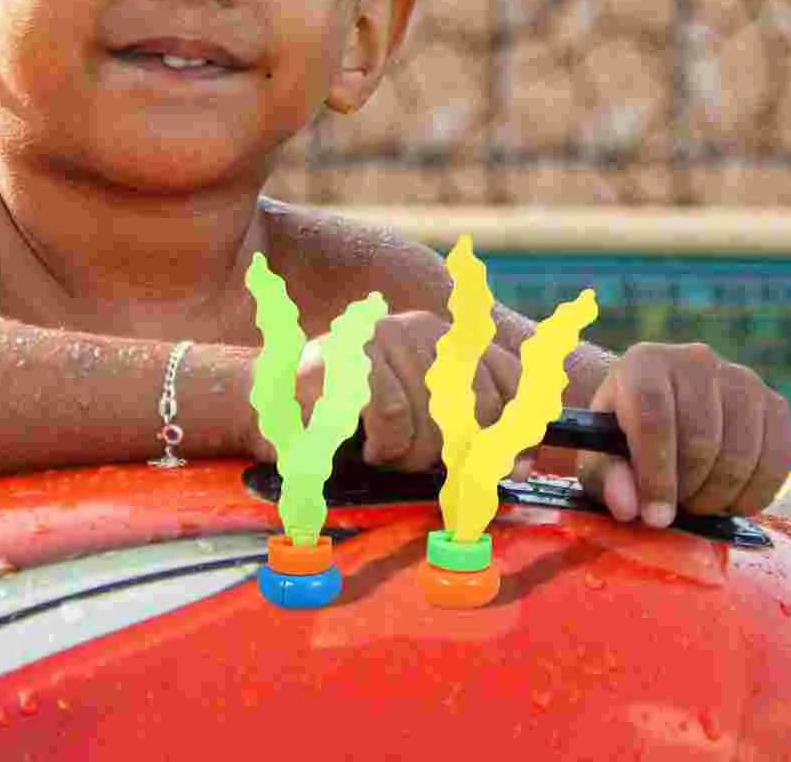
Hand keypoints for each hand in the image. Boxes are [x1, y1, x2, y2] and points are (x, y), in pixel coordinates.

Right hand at [289, 311, 524, 472]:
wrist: (267, 402)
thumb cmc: (350, 420)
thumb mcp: (421, 419)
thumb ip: (471, 428)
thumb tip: (523, 458)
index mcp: (445, 337)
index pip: (511, 375)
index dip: (520, 424)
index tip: (517, 463)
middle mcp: (421, 327)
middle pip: (478, 406)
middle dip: (456, 452)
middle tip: (422, 463)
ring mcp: (383, 338)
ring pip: (437, 419)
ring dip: (413, 456)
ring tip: (385, 451)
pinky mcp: (349, 361)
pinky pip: (394, 421)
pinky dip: (384, 447)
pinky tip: (363, 444)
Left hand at [576, 342, 790, 527]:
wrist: (662, 409)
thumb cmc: (624, 438)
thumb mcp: (601, 458)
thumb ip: (608, 479)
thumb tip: (629, 506)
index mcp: (645, 364)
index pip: (654, 417)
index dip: (656, 474)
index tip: (655, 518)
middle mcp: (696, 360)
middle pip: (702, 439)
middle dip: (689, 490)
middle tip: (677, 507)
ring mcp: (741, 378)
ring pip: (742, 452)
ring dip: (720, 495)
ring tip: (699, 502)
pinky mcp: (772, 403)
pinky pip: (778, 456)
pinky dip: (756, 492)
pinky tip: (731, 500)